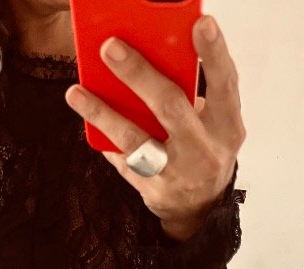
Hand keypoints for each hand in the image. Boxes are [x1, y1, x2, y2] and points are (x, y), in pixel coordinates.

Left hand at [64, 15, 245, 240]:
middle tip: (110, 48)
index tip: (200, 24)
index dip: (214, 54)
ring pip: (135, 140)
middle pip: (171, 107)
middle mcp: (204, 151)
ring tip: (77, 92)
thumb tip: (153, 54)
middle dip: (139, 75)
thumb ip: (192, 95)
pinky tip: (88, 120)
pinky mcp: (152, 189)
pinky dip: (105, 138)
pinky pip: (122, 160)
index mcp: (227, 127)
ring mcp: (177, 174)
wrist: (200, 209)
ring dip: (103, 113)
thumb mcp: (213, 125)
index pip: (225, 85)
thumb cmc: (203, 151)